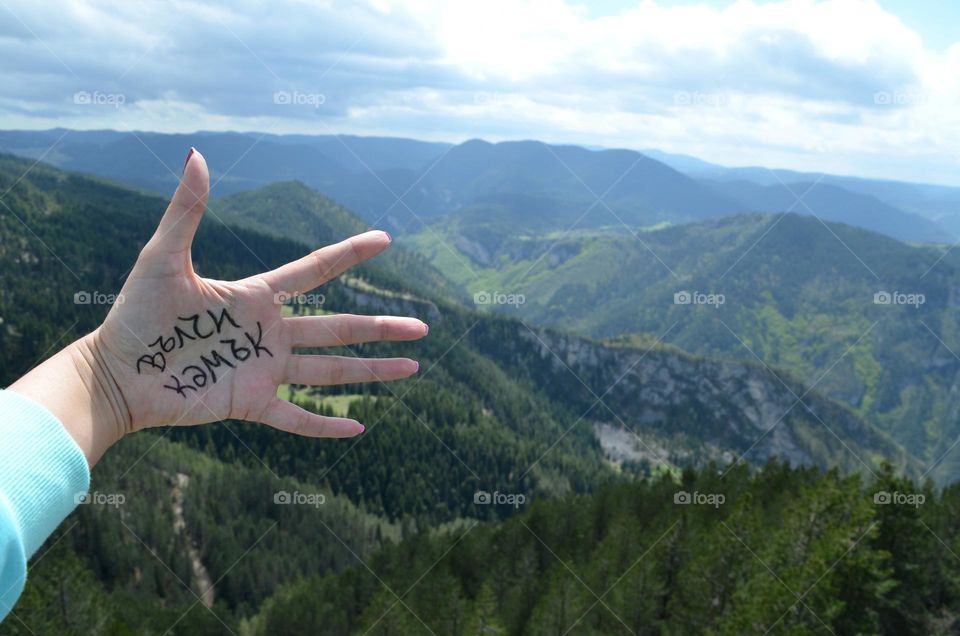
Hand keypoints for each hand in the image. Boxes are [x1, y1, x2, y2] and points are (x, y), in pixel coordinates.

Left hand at [9, 148, 426, 465]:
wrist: (115, 373)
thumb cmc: (135, 314)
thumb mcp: (162, 258)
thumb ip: (186, 210)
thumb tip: (196, 153)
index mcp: (256, 297)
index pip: (314, 271)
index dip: (349, 254)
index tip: (385, 240)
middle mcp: (270, 334)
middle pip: (339, 328)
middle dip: (382, 327)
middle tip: (423, 327)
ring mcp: (264, 370)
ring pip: (330, 371)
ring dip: (372, 371)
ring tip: (412, 368)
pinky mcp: (250, 404)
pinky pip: (295, 418)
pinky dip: (324, 427)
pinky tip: (356, 430)